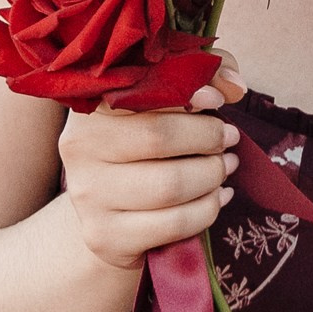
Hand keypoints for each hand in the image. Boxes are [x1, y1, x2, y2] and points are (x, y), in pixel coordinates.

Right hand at [58, 69, 241, 274]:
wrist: (108, 212)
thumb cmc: (142, 145)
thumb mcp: (163, 102)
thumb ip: (197, 74)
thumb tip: (232, 86)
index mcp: (90, 107)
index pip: (141, 90)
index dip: (186, 91)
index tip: (216, 100)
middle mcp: (79, 149)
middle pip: (158, 137)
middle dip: (207, 137)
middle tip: (228, 138)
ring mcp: (88, 196)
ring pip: (169, 185)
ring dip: (212, 175)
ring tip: (225, 167)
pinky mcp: (106, 236)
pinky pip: (173, 224)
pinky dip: (208, 209)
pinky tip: (217, 197)